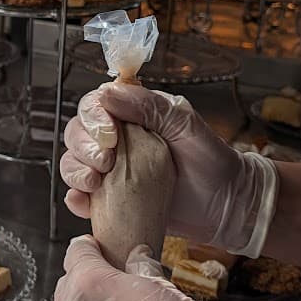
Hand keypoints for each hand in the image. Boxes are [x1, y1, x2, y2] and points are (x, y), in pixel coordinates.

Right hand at [60, 82, 276, 253]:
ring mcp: (111, 173)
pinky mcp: (110, 202)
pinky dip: (76, 199)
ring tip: (96, 183)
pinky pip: (80, 198)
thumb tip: (109, 94)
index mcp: (132, 116)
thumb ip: (150, 106)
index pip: (95, 105)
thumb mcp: (186, 125)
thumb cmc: (212, 161)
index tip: (108, 132)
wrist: (227, 206)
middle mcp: (116, 142)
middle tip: (105, 160)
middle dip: (82, 146)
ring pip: (72, 164)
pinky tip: (86, 202)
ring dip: (76, 171)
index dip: (93, 116)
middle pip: (77, 134)